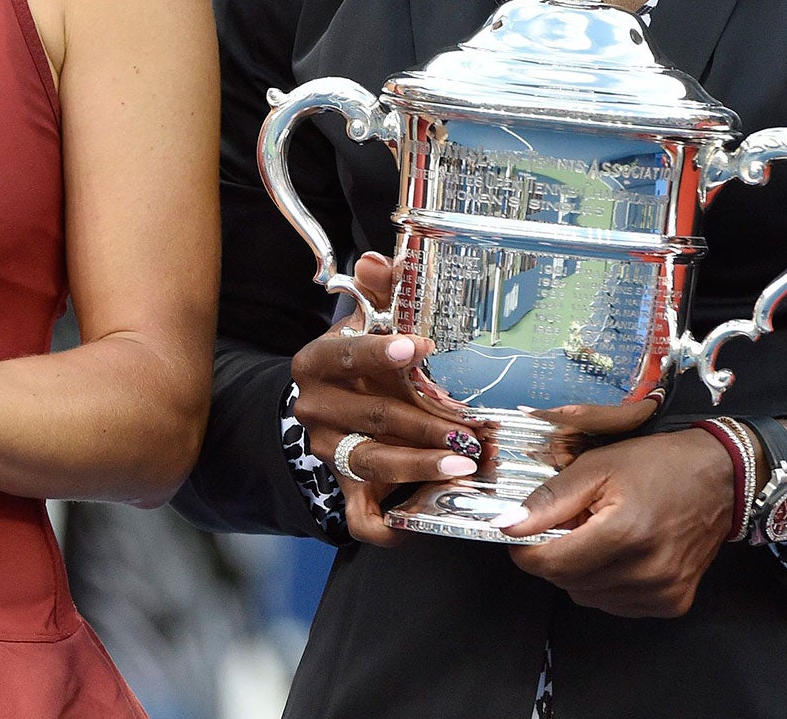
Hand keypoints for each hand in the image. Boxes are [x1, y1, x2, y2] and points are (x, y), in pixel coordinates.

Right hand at [290, 252, 489, 545]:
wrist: (332, 406)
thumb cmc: (361, 361)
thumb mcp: (367, 322)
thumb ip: (378, 290)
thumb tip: (382, 260)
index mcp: (316, 363)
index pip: (345, 355)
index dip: (381, 353)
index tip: (420, 349)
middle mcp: (315, 410)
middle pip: (372, 417)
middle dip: (425, 422)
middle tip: (471, 425)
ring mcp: (329, 453)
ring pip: (373, 464)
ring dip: (422, 465)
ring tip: (466, 462)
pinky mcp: (344, 490)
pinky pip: (361, 518)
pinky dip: (389, 526)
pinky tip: (422, 519)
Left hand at [503, 427, 734, 616]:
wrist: (720, 478)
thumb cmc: (658, 465)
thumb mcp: (597, 467)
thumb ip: (550, 500)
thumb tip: (507, 525)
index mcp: (624, 534)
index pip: (550, 564)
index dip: (526, 549)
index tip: (524, 531)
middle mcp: (646, 573)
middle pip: (565, 581)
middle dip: (556, 553)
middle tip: (573, 522)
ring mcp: (662, 593)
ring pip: (587, 596)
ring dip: (580, 570)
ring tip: (601, 535)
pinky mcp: (672, 604)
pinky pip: (615, 604)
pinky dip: (606, 582)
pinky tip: (621, 554)